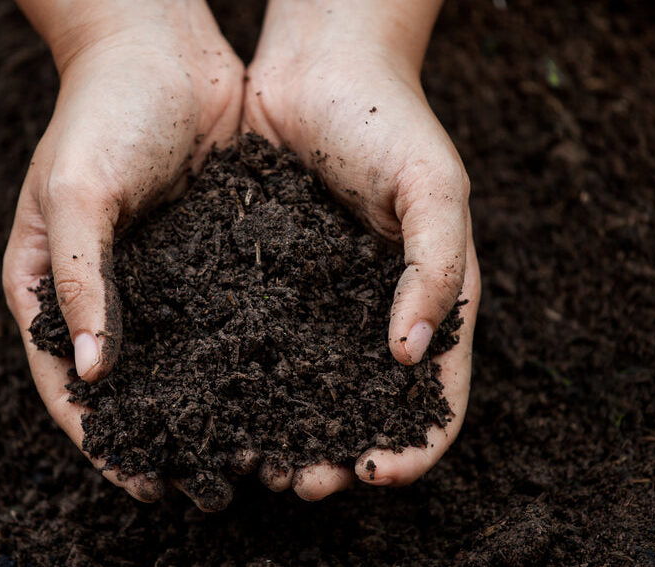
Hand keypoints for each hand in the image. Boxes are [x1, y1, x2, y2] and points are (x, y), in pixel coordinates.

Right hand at [2, 0, 242, 508]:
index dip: (99, 439)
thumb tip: (94, 374)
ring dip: (205, 408)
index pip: (66, 383)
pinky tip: (272, 389)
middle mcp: (101, 291)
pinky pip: (219, 320)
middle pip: (125, 385)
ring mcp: (155, 278)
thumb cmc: (103, 111)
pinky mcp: (204, 259)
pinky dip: (238, 358)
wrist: (163, 49)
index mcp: (47, 284)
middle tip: (199, 487)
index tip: (138, 483)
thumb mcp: (76, 191)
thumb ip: (79, 279)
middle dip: (158, 437)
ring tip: (243, 454)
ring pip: (177, 361)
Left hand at [242, 0, 480, 499]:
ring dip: (287, 431)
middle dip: (339, 453)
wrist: (317, 65)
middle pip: (364, 407)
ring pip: (307, 386)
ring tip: (254, 460)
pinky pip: (260, 342)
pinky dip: (247, 381)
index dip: (413, 445)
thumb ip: (435, 269)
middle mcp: (374, 312)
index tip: (374, 471)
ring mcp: (320, 301)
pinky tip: (218, 401)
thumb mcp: (435, 188)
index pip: (436, 396)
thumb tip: (410, 357)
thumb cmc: (388, 119)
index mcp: (430, 300)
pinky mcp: (268, 281)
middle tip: (301, 482)